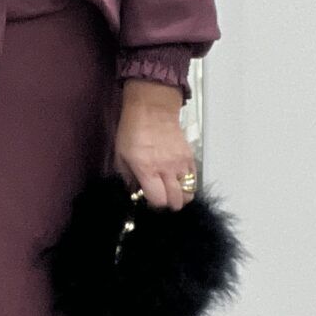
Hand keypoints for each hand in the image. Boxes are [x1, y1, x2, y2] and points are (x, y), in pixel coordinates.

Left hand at [113, 79, 196, 208]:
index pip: (159, 200)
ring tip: (171, 192)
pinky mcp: (190, 158)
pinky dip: (187, 185)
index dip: (155, 205)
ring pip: (188, 193)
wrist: (153, 109)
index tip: (149, 201)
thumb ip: (128, 178)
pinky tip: (178, 182)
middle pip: (176, 201)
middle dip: (169, 205)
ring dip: (180, 197)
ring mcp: (181, 164)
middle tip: (161, 199)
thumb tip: (136, 193)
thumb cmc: (132, 131)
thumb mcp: (121, 156)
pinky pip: (194, 180)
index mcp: (147, 169)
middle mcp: (167, 169)